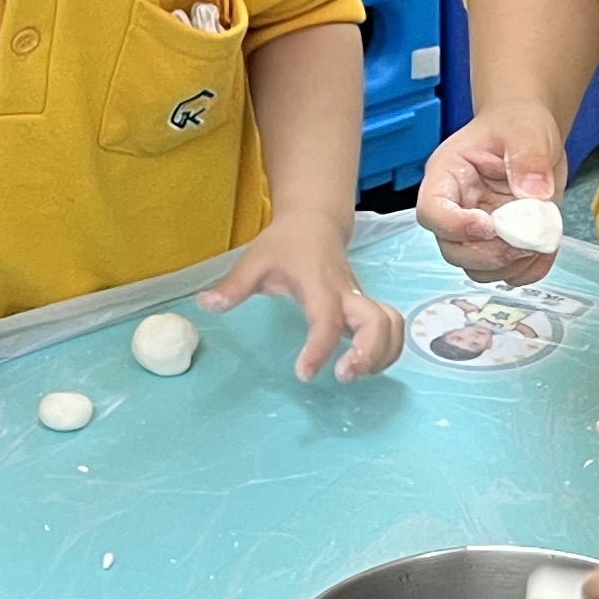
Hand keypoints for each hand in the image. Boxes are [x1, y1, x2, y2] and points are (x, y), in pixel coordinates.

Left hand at [202, 216, 404, 379]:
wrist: (315, 222)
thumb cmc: (286, 244)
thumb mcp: (255, 260)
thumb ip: (233, 286)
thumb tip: (206, 306)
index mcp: (320, 285)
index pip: (327, 319)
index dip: (320, 347)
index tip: (305, 373)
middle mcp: (348, 295)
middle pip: (379, 323)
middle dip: (369, 354)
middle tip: (344, 375)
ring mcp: (361, 302)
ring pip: (392, 327)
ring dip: (382, 356)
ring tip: (354, 374)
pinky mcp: (366, 309)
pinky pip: (391, 330)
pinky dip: (386, 352)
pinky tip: (362, 367)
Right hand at [416, 103, 569, 285]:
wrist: (532, 136)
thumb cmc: (518, 124)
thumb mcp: (526, 130)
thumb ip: (528, 156)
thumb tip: (533, 192)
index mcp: (447, 176)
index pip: (432, 211)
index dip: (456, 226)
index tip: (490, 225)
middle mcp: (455, 208)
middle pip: (452, 249)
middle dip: (488, 254)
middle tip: (522, 241)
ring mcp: (476, 232)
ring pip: (476, 268)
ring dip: (508, 266)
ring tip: (538, 242)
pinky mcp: (500, 244)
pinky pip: (506, 273)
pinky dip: (528, 270)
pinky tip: (545, 249)